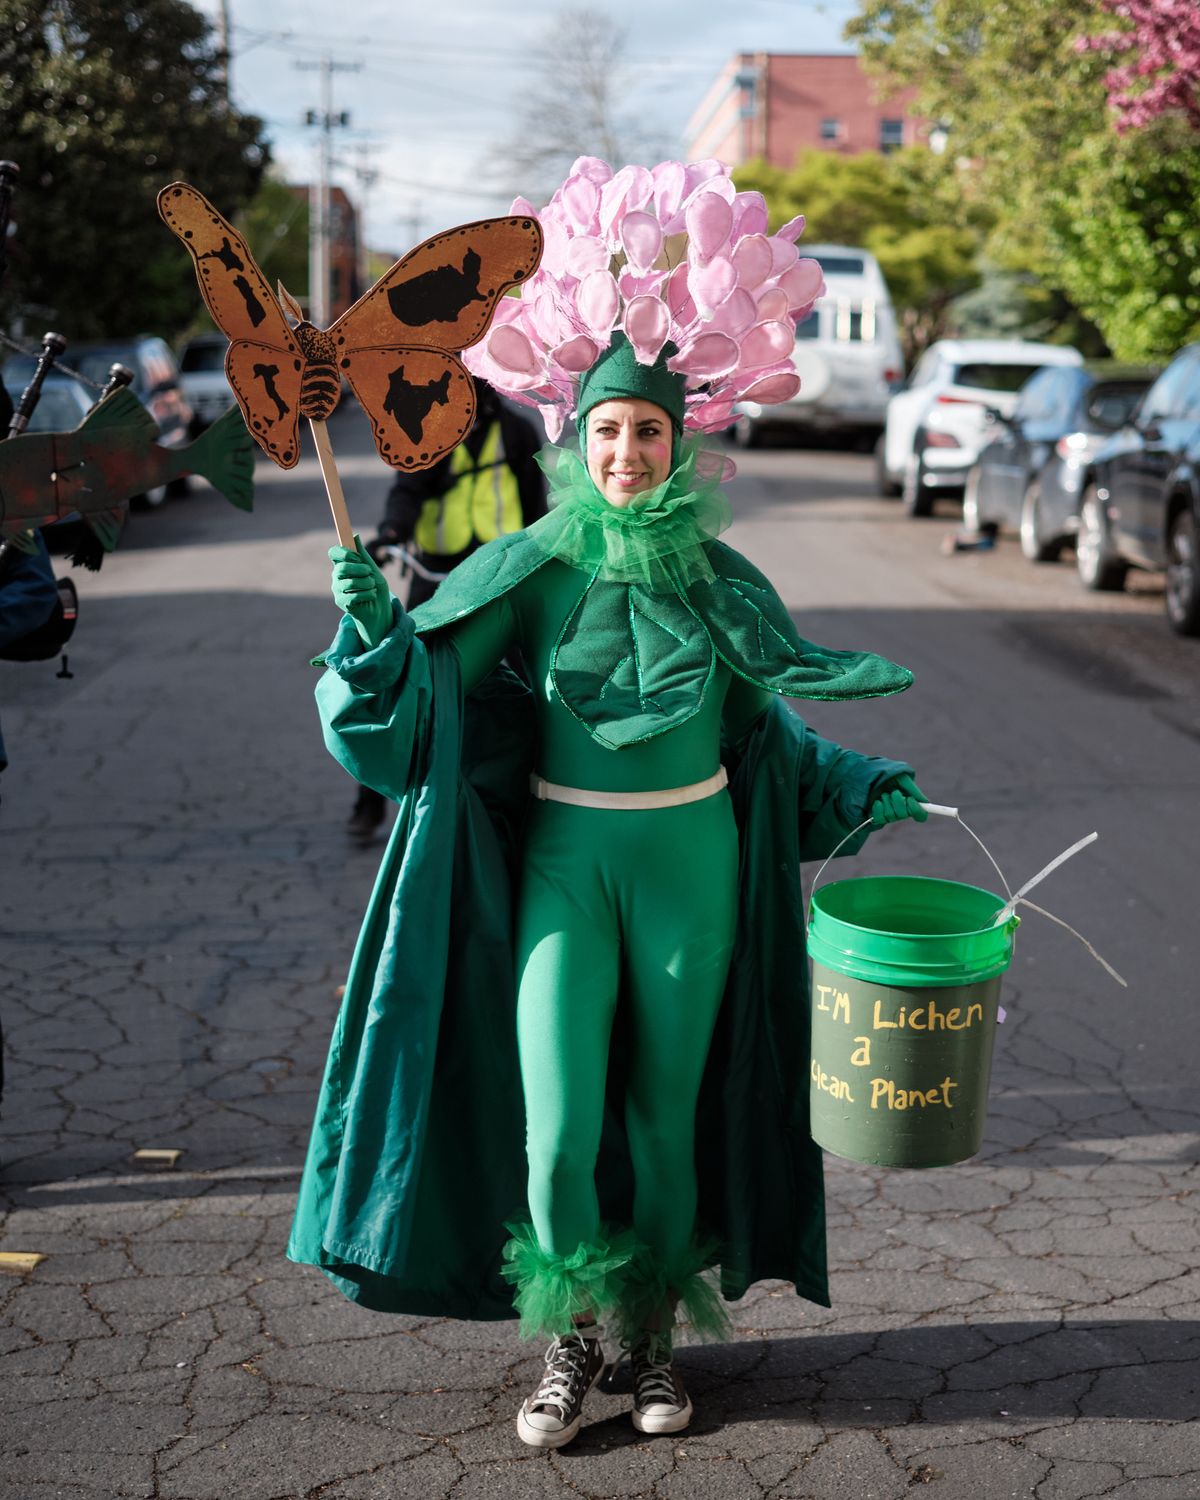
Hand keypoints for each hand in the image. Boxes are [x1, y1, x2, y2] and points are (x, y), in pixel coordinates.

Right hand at [330, 534, 391, 649]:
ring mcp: (337, 590)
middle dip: (359, 569)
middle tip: (370, 574)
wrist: (380, 609)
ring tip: (372, 587)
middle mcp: (337, 576)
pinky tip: (371, 596)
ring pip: (350, 582)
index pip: (334, 553)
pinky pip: (353, 596)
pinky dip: (367, 595)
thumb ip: (363, 556)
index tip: (357, 557)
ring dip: (367, 583)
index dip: (344, 553)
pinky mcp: (341, 603)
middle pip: (341, 567)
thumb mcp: (373, 570)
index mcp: (343, 564)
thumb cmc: (375, 588)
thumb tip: (355, 536)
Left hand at [869, 772, 928, 827]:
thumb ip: (913, 791)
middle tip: (894, 792)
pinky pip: (880, 819)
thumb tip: (926, 802)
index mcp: (911, 803)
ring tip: (884, 794)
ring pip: (891, 816)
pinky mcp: (878, 817)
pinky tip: (878, 801)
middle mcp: (902, 811)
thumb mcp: (903, 779)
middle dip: (898, 801)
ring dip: (887, 802)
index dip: (916, 810)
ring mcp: (890, 815)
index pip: (920, 815)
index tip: (910, 799)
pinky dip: (878, 808)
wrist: (871, 776)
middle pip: (904, 815)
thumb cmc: (889, 776)